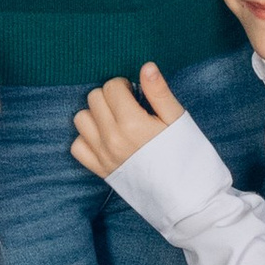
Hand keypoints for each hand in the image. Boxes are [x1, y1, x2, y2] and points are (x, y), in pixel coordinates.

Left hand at [70, 61, 185, 180]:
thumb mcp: (178, 121)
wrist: (187, 197)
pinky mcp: (101, 171)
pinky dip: (87, 138)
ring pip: (81, 119)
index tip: (136, 94)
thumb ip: (159, 93)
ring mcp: (104, 156)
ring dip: (95, 114)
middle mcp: (112, 140)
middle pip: (94, 99)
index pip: (111, 87)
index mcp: (132, 124)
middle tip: (129, 106)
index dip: (124, 85)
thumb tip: (145, 67)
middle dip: (109, 96)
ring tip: (115, 120)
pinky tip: (105, 137)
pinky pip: (77, 146)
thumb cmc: (187, 156)